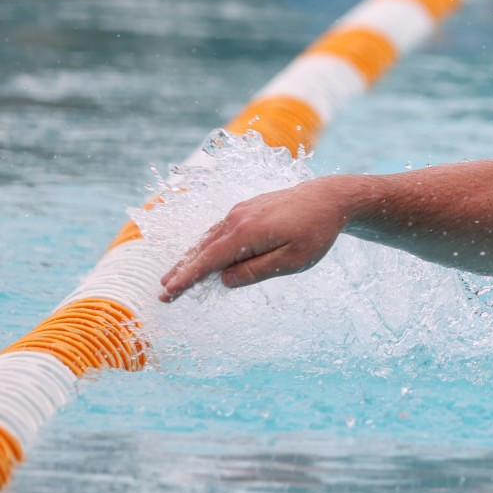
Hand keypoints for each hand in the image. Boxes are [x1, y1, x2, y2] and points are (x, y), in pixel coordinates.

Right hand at [159, 178, 358, 300]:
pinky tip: (201, 257)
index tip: (168, 293)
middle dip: (181, 271)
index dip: (186, 278)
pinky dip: (206, 246)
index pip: (208, 261)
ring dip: (190, 259)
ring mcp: (240, 211)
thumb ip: (257, 271)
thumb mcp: (292, 261)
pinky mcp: (246, 209)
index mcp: (247, 233)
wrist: (329, 198)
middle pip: (202, 249)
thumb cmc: (315, 232)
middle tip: (163, 292)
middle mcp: (237, 219)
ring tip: (174, 278)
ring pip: (208, 239)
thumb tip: (224, 279)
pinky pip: (219, 230)